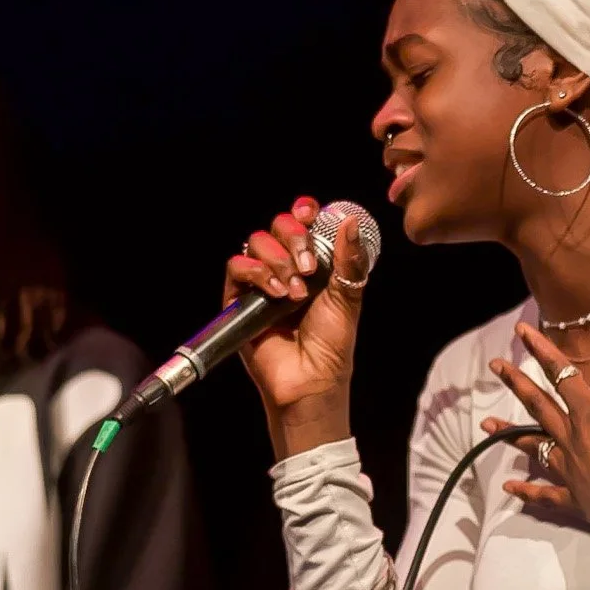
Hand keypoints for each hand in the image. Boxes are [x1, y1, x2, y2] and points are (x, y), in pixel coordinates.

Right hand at [223, 197, 371, 456]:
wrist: (310, 379)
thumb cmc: (332, 344)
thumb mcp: (348, 296)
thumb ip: (348, 258)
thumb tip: (351, 221)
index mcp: (314, 261)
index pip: (302, 221)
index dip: (304, 210)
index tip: (310, 212)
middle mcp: (286, 266)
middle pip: (277, 225)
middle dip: (294, 237)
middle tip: (308, 266)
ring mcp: (261, 281)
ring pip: (256, 242)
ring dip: (278, 259)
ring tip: (295, 290)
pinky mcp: (239, 298)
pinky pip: (237, 266)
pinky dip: (258, 273)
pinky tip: (277, 292)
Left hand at [482, 306, 589, 524]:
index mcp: (588, 411)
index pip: (561, 372)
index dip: (541, 350)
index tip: (521, 331)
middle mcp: (570, 435)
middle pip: (538, 404)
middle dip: (516, 382)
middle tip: (494, 366)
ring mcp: (568, 467)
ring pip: (534, 446)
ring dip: (510, 434)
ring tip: (486, 425)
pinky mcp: (573, 495)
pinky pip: (545, 493)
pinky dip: (527, 490)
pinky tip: (509, 487)